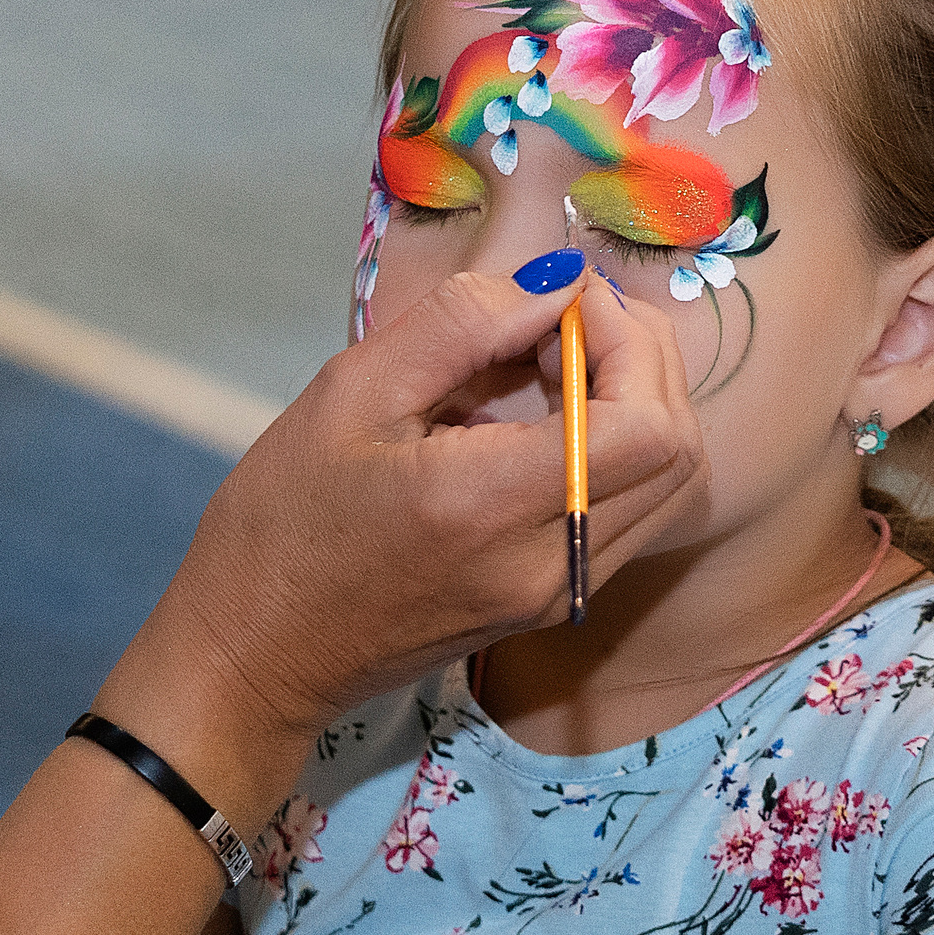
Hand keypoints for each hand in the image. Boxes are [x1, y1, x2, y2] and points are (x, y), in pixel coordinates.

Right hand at [100, 260, 703, 815]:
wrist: (255, 653)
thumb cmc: (282, 523)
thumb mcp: (350, 394)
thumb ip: (462, 325)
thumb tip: (557, 282)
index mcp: (491, 507)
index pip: (645, 423)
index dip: (625, 341)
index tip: (558, 301)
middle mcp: (547, 564)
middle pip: (678, 451)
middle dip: (640, 359)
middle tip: (558, 317)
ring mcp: (557, 593)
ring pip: (668, 485)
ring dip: (633, 401)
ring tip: (547, 360)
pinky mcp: (550, 603)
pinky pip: (627, 512)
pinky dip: (610, 447)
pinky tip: (537, 415)